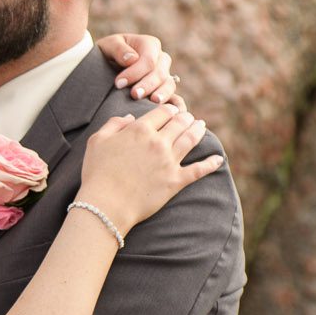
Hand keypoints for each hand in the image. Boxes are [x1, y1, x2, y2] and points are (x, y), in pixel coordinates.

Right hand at [77, 104, 223, 235]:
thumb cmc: (96, 173)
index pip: (162, 112)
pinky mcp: (175, 181)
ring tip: (201, 126)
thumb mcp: (97, 141)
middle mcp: (158, 142)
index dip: (168, 110)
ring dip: (198, 130)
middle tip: (188, 118)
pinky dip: (211, 163)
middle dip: (185, 117)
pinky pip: (199, 170)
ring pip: (191, 139)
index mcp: (140, 130)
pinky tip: (218, 159)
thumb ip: (114, 124)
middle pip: (180, 123)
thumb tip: (129, 118)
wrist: (105, 205)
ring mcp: (169, 161)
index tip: (171, 111)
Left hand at [94, 33, 182, 106]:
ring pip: (169, 84)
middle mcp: (161, 59)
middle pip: (160, 73)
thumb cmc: (106, 53)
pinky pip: (172, 97)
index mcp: (150, 45)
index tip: (119, 83)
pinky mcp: (163, 90)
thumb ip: (118, 49)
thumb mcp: (107, 45)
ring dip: (162, 94)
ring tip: (153, 102)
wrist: (105, 66)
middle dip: (147, 85)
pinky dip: (170, 103)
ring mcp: (165, 75)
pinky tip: (165, 111)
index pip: (148, 60)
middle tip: (134, 95)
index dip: (135, 72)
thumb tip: (132, 59)